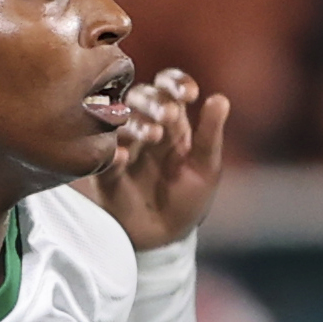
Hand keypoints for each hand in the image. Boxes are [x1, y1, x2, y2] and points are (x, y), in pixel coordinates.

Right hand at [93, 68, 229, 251]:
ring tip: (153, 135)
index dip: (175, 84)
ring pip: (120, 122)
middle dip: (155, 102)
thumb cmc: (188, 198)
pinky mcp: (105, 172)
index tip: (190, 94)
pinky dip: (110, 153)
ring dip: (136, 124)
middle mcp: (144, 126)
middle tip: (169, 114)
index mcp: (171, 121)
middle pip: (141, 98)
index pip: (168, 88)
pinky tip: (122, 156)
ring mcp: (122, 146)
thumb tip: (220, 98)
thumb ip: (210, 134)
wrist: (167, 238)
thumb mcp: (206, 167)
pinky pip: (102, 157)